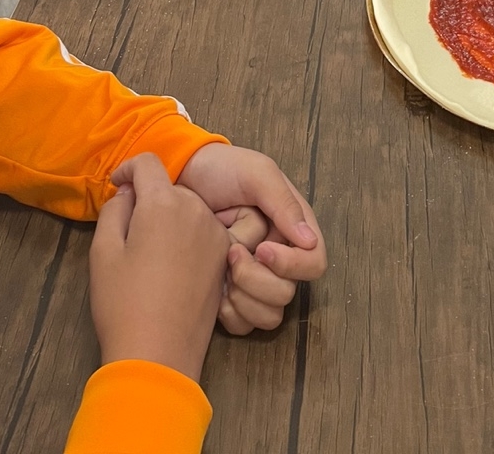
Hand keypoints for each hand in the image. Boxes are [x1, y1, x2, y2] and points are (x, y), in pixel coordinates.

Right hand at [90, 153, 228, 382]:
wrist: (158, 354)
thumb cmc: (123, 303)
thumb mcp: (103, 252)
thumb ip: (114, 210)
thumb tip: (127, 194)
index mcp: (164, 203)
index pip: (148, 163)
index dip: (128, 169)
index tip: (116, 186)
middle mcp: (197, 210)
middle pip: (169, 189)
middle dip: (149, 200)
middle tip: (128, 229)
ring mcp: (215, 235)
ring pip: (188, 210)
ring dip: (169, 219)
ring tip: (148, 253)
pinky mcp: (223, 259)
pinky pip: (202, 233)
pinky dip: (186, 238)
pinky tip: (169, 267)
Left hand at [178, 144, 327, 335]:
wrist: (180, 178)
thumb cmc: (221, 169)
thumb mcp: (256, 173)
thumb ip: (283, 203)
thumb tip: (309, 241)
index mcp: (292, 229)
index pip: (314, 263)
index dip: (292, 264)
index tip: (262, 249)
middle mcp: (278, 259)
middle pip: (287, 294)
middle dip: (257, 280)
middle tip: (231, 254)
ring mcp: (254, 279)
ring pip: (268, 316)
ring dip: (243, 298)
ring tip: (221, 269)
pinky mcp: (231, 294)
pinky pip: (242, 324)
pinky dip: (229, 312)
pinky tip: (213, 287)